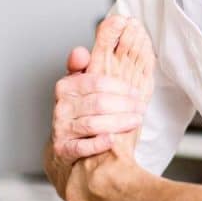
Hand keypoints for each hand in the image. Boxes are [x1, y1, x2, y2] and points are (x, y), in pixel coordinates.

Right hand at [49, 47, 144, 165]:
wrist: (64, 146)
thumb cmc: (78, 112)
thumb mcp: (79, 86)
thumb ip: (82, 66)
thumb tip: (80, 51)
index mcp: (66, 86)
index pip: (96, 82)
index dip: (120, 87)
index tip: (136, 93)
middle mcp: (62, 107)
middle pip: (98, 103)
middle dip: (124, 105)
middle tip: (141, 108)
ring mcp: (61, 128)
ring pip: (92, 124)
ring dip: (118, 123)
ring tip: (135, 121)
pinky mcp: (63, 149)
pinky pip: (82, 146)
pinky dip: (98, 143)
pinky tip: (112, 140)